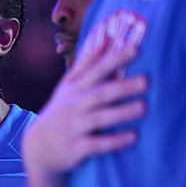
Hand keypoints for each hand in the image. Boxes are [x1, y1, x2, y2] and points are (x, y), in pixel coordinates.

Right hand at [22, 42, 146, 174]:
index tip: (136, 49)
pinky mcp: (76, 148)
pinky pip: (97, 144)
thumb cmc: (60, 112)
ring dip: (121, 112)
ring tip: (144, 107)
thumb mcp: (68, 86)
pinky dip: (114, 141)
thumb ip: (87, 63)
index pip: (96, 70)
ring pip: (99, 118)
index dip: (115, 59)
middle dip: (122, 86)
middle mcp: (74, 105)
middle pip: (99, 93)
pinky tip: (133, 136)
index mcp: (75, 88)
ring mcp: (74, 126)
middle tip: (147, 80)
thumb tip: (107, 38)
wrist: (38, 147)